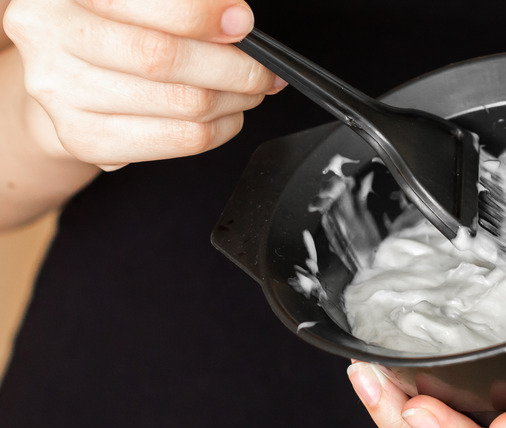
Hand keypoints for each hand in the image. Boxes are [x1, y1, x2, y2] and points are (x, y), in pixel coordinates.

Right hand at [3, 0, 283, 169]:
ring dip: (234, 98)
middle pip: (161, 58)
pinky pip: (177, 140)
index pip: (134, 0)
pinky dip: (220, 128)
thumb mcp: (133, 1)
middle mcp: (48, 35)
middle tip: (262, 68)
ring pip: (179, 104)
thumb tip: (234, 21)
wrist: (66, 73)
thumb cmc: (113, 26)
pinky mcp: (82, 138)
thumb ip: (177, 6)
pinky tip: (228, 114)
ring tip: (250, 89)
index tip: (241, 21)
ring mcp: (60, 92)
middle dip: (232, 65)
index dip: (198, 13)